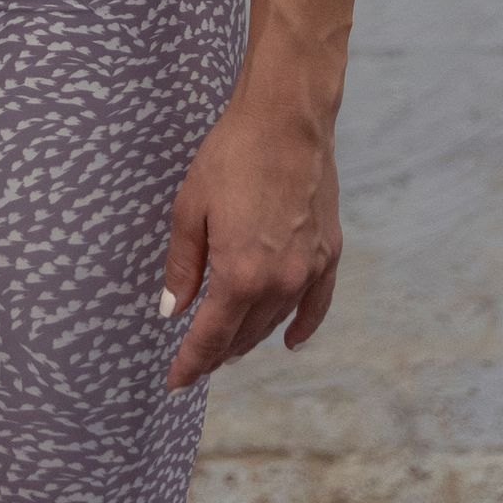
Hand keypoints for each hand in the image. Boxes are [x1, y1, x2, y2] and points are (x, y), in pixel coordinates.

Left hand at [161, 89, 339, 389]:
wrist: (287, 120)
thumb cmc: (232, 156)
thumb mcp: (190, 208)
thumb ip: (183, 266)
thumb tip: (173, 310)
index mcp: (240, 275)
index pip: (211, 337)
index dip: (191, 363)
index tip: (175, 382)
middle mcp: (279, 283)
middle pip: (244, 334)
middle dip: (217, 351)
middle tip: (197, 361)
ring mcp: (308, 270)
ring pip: (275, 322)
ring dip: (250, 338)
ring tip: (229, 348)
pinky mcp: (328, 253)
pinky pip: (315, 306)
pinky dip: (301, 327)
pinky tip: (289, 341)